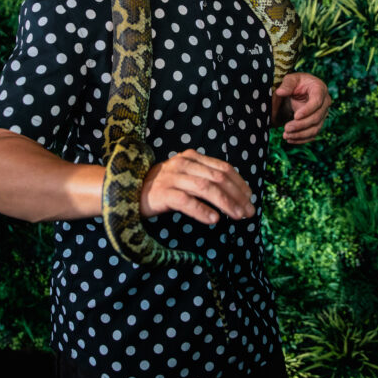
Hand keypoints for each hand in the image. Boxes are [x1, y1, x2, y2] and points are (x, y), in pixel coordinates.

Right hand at [140, 149, 254, 224]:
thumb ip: (204, 179)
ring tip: (237, 216)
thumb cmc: (161, 187)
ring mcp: (172, 178)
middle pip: (218, 178)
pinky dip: (202, 211)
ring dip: (226, 203)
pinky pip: (186, 202)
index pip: (223, 168)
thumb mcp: (184, 176)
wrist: (128, 191)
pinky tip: (214, 220)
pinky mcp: (163, 193)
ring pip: (206, 188)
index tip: (250, 198)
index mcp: (192, 157)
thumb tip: (235, 194)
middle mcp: (183, 164)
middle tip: (249, 212)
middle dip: (237, 196)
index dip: (240, 183)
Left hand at [274, 72, 330, 143]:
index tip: (295, 116)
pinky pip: (312, 134)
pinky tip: (290, 139)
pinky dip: (302, 139)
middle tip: (286, 128)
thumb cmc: (297, 83)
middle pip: (316, 118)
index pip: (317, 102)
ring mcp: (323, 114)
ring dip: (300, 134)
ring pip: (315, 129)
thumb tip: (280, 92)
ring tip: (286, 135)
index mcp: (320, 89)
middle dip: (301, 125)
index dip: (307, 110)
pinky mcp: (318, 123)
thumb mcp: (291, 79)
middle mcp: (325, 103)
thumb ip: (286, 85)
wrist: (300, 91)